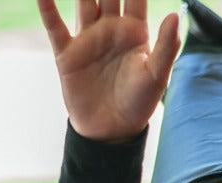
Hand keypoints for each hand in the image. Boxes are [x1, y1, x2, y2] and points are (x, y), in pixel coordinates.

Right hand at [38, 0, 180, 141]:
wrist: (111, 131)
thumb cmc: (139, 104)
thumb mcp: (156, 76)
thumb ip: (166, 46)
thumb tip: (173, 14)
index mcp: (134, 30)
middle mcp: (110, 29)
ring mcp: (88, 39)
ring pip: (83, 1)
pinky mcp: (67, 54)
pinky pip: (55, 26)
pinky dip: (48, 8)